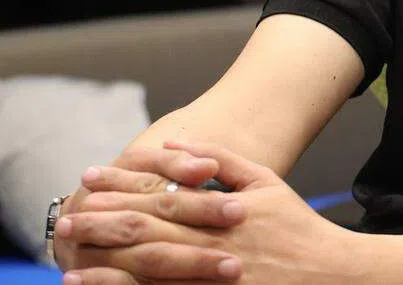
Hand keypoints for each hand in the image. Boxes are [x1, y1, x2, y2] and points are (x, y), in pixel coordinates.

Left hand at [58, 141, 356, 284]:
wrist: (328, 273)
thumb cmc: (296, 224)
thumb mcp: (266, 180)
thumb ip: (222, 158)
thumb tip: (176, 141)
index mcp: (222, 212)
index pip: (161, 197)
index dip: (123, 187)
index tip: (92, 178)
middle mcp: (211, 246)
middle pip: (146, 233)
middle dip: (103, 224)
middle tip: (65, 217)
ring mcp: (210, 280)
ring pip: (147, 273)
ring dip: (105, 266)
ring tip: (70, 257)